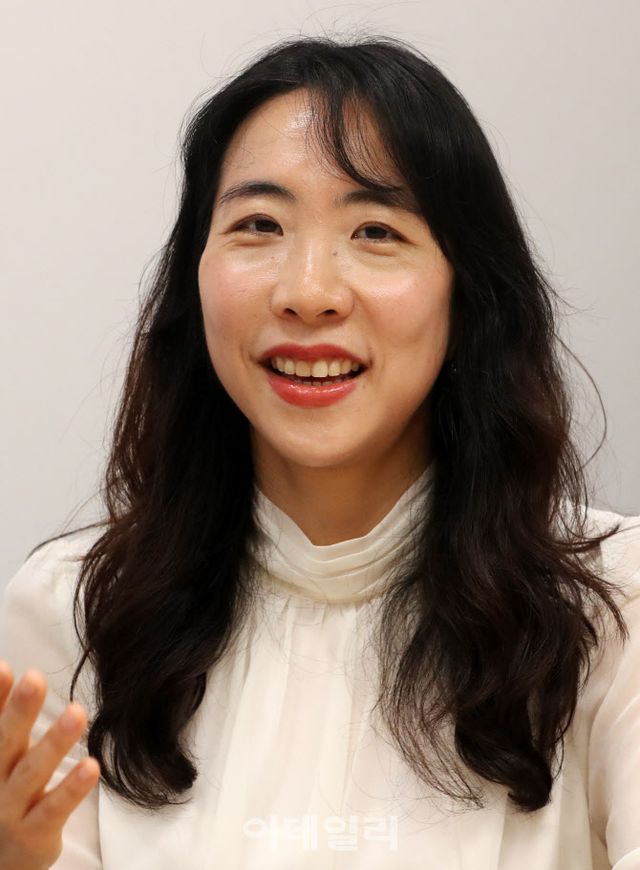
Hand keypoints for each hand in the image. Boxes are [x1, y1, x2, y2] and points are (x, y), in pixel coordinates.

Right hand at [0, 660, 99, 869]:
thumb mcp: (0, 758)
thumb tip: (3, 666)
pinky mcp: (33, 835)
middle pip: (4, 743)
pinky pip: (53, 809)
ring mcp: (10, 810)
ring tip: (77, 712)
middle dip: (18, 711)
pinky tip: (91, 766)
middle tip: (35, 679)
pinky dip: (71, 788)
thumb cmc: (3, 798)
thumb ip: (3, 718)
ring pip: (31, 774)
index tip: (4, 666)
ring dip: (54, 743)